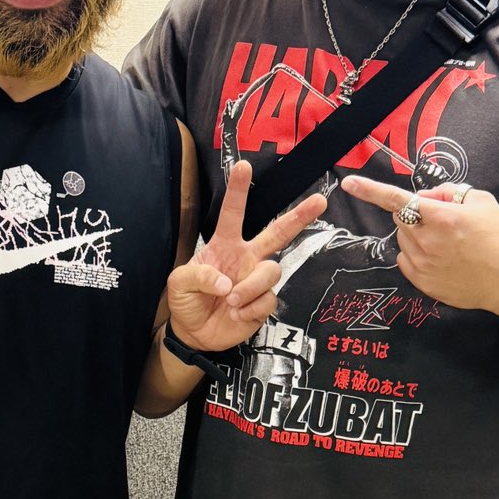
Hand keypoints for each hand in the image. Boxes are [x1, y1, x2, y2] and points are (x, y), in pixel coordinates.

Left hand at [166, 162, 325, 351]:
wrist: (194, 332)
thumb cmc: (187, 301)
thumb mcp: (178, 284)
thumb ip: (198, 276)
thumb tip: (226, 282)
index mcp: (224, 245)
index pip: (232, 213)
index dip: (238, 190)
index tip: (244, 166)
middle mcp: (246, 257)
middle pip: (278, 233)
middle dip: (299, 216)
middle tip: (319, 201)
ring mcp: (256, 280)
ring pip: (272, 271)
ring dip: (251, 287)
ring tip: (231, 301)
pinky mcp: (263, 303)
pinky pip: (269, 299)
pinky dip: (250, 308)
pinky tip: (236, 314)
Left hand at [342, 177, 498, 316]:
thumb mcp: (480, 200)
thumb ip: (446, 192)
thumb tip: (424, 197)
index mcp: (441, 217)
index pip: (397, 199)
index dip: (370, 190)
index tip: (348, 183)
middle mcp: (427, 241)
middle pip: (401, 218)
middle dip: (414, 214)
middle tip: (441, 219)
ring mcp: (422, 264)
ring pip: (403, 239)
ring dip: (417, 235)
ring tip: (447, 243)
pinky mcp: (422, 282)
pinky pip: (406, 260)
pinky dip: (417, 254)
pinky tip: (441, 258)